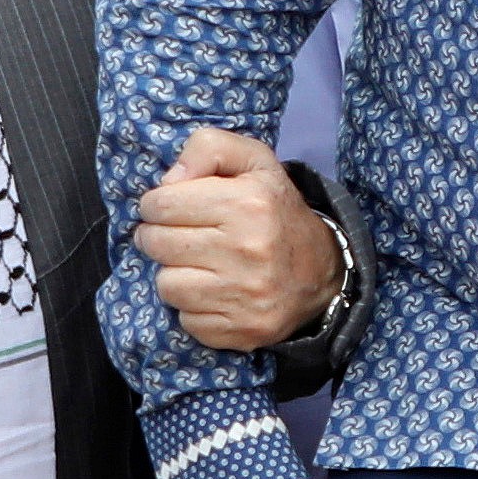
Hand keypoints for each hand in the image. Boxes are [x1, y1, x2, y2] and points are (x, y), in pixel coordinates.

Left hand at [140, 128, 340, 352]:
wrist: (321, 272)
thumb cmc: (273, 210)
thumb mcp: (252, 161)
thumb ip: (207, 148)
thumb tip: (167, 182)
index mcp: (248, 203)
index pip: (161, 204)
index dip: (156, 204)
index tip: (167, 207)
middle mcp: (248, 250)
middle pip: (157, 245)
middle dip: (157, 237)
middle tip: (175, 235)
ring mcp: (246, 296)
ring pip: (167, 286)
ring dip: (174, 274)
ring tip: (196, 264)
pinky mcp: (242, 330)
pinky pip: (187, 321)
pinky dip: (193, 307)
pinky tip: (213, 291)